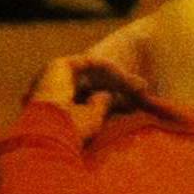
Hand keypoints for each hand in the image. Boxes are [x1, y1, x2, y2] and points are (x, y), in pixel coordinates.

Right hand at [26, 56, 152, 143]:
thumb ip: (103, 103)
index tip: (136, 100)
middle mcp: (54, 88)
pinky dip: (111, 69)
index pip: (89, 95)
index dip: (113, 95)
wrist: (50, 131)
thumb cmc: (69, 132)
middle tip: (143, 87)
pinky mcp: (59, 64)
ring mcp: (55, 75)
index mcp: (58, 105)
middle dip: (120, 84)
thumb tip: (111, 94)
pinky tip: (127, 78)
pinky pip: (92, 62)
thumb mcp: (94, 117)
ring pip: (94, 72)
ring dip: (119, 77)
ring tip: (140, 85)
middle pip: (93, 81)